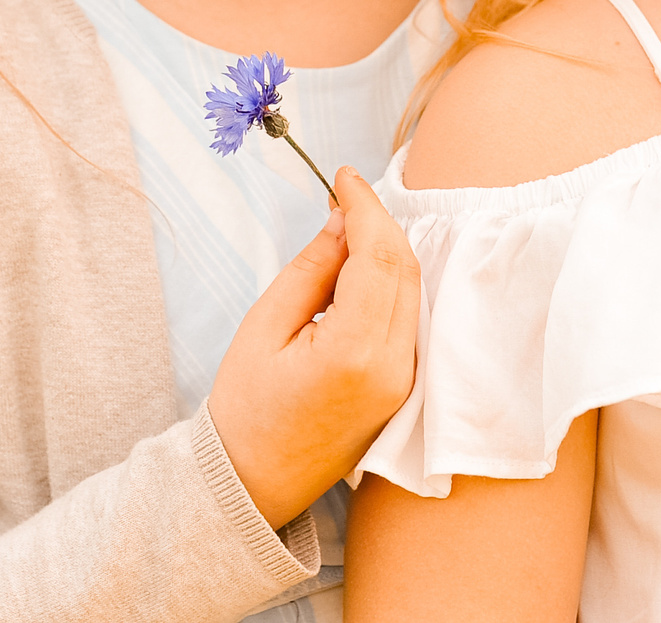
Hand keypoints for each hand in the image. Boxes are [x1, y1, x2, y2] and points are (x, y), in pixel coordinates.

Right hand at [207, 166, 421, 530]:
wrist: (252, 483)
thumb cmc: (246, 410)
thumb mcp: (264, 326)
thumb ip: (311, 267)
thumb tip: (342, 220)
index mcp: (355, 354)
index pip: (379, 256)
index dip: (365, 206)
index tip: (342, 175)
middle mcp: (395, 369)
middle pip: (406, 268)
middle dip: (379, 222)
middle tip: (342, 196)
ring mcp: (407, 384)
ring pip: (414, 290)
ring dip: (387, 250)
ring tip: (346, 227)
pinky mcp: (407, 389)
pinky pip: (410, 317)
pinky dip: (392, 281)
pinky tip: (360, 269)